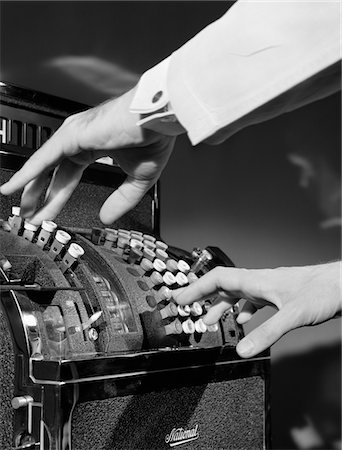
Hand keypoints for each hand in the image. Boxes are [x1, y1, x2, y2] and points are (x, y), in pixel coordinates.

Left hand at [0, 87, 174, 224]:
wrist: (158, 119)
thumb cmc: (152, 137)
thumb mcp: (137, 179)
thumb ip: (121, 200)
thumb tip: (107, 218)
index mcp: (93, 148)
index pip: (68, 177)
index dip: (57, 197)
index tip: (48, 214)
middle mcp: (79, 141)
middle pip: (52, 173)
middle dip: (40, 196)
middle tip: (30, 214)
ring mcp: (73, 136)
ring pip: (44, 165)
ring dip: (30, 187)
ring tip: (21, 207)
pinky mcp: (72, 135)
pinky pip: (44, 157)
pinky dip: (29, 172)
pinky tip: (18, 185)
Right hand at [173, 262, 340, 357]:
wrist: (341, 285)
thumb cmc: (322, 290)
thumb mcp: (292, 314)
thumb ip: (267, 333)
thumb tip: (242, 350)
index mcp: (256, 280)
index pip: (217, 279)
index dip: (195, 288)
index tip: (179, 297)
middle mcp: (259, 282)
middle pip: (222, 285)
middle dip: (202, 296)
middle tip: (185, 306)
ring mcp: (268, 289)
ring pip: (236, 294)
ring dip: (220, 306)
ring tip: (209, 320)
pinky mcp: (278, 297)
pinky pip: (252, 302)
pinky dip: (242, 311)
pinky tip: (242, 321)